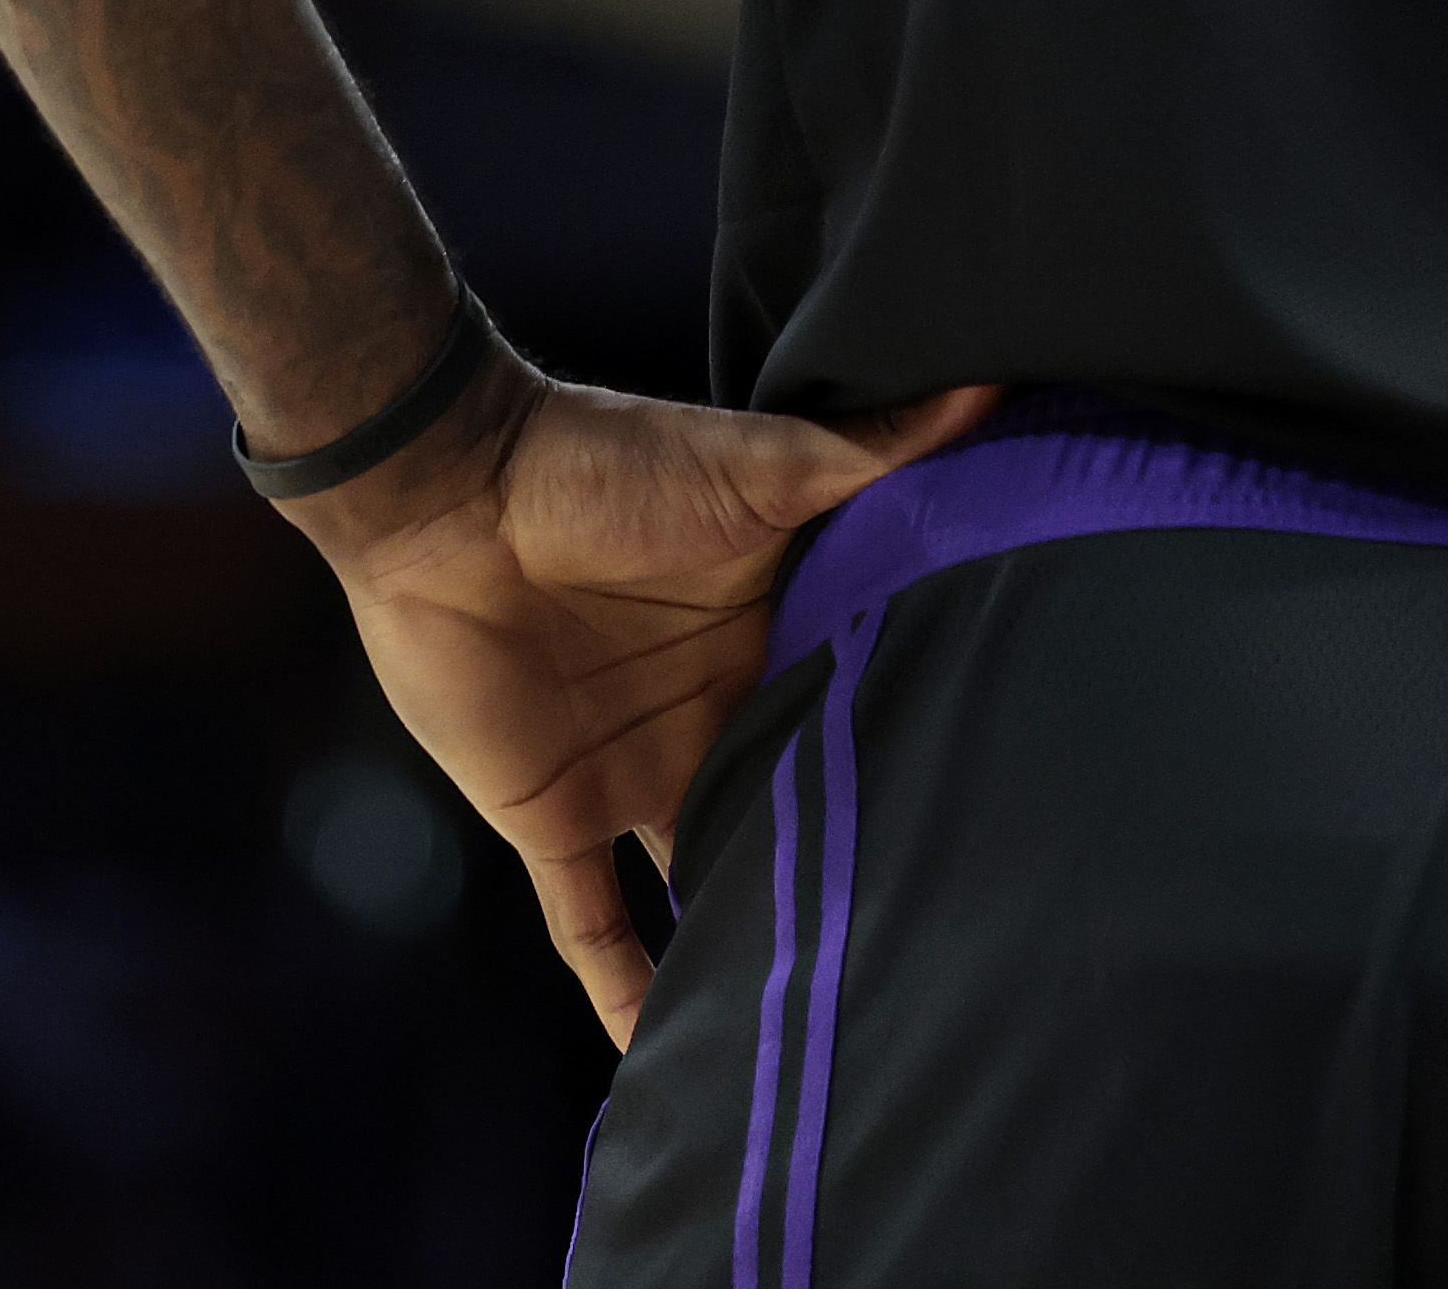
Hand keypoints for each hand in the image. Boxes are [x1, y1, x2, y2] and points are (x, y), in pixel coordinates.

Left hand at [291, 364, 1001, 1042]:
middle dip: (847, 876)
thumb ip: (870, 451)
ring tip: (826, 1032)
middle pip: (792, 811)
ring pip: (708, 884)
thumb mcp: (756, 465)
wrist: (444, 491)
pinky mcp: (551, 816)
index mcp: (773, 635)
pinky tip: (661, 1066)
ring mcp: (634, 772)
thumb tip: (993, 381)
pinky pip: (593, 928)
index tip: (1003, 825)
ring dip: (749, 946)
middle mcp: (715, 712)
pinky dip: (623, 995)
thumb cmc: (605, 462)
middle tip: (938, 960)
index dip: (920, 764)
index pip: (858, 714)